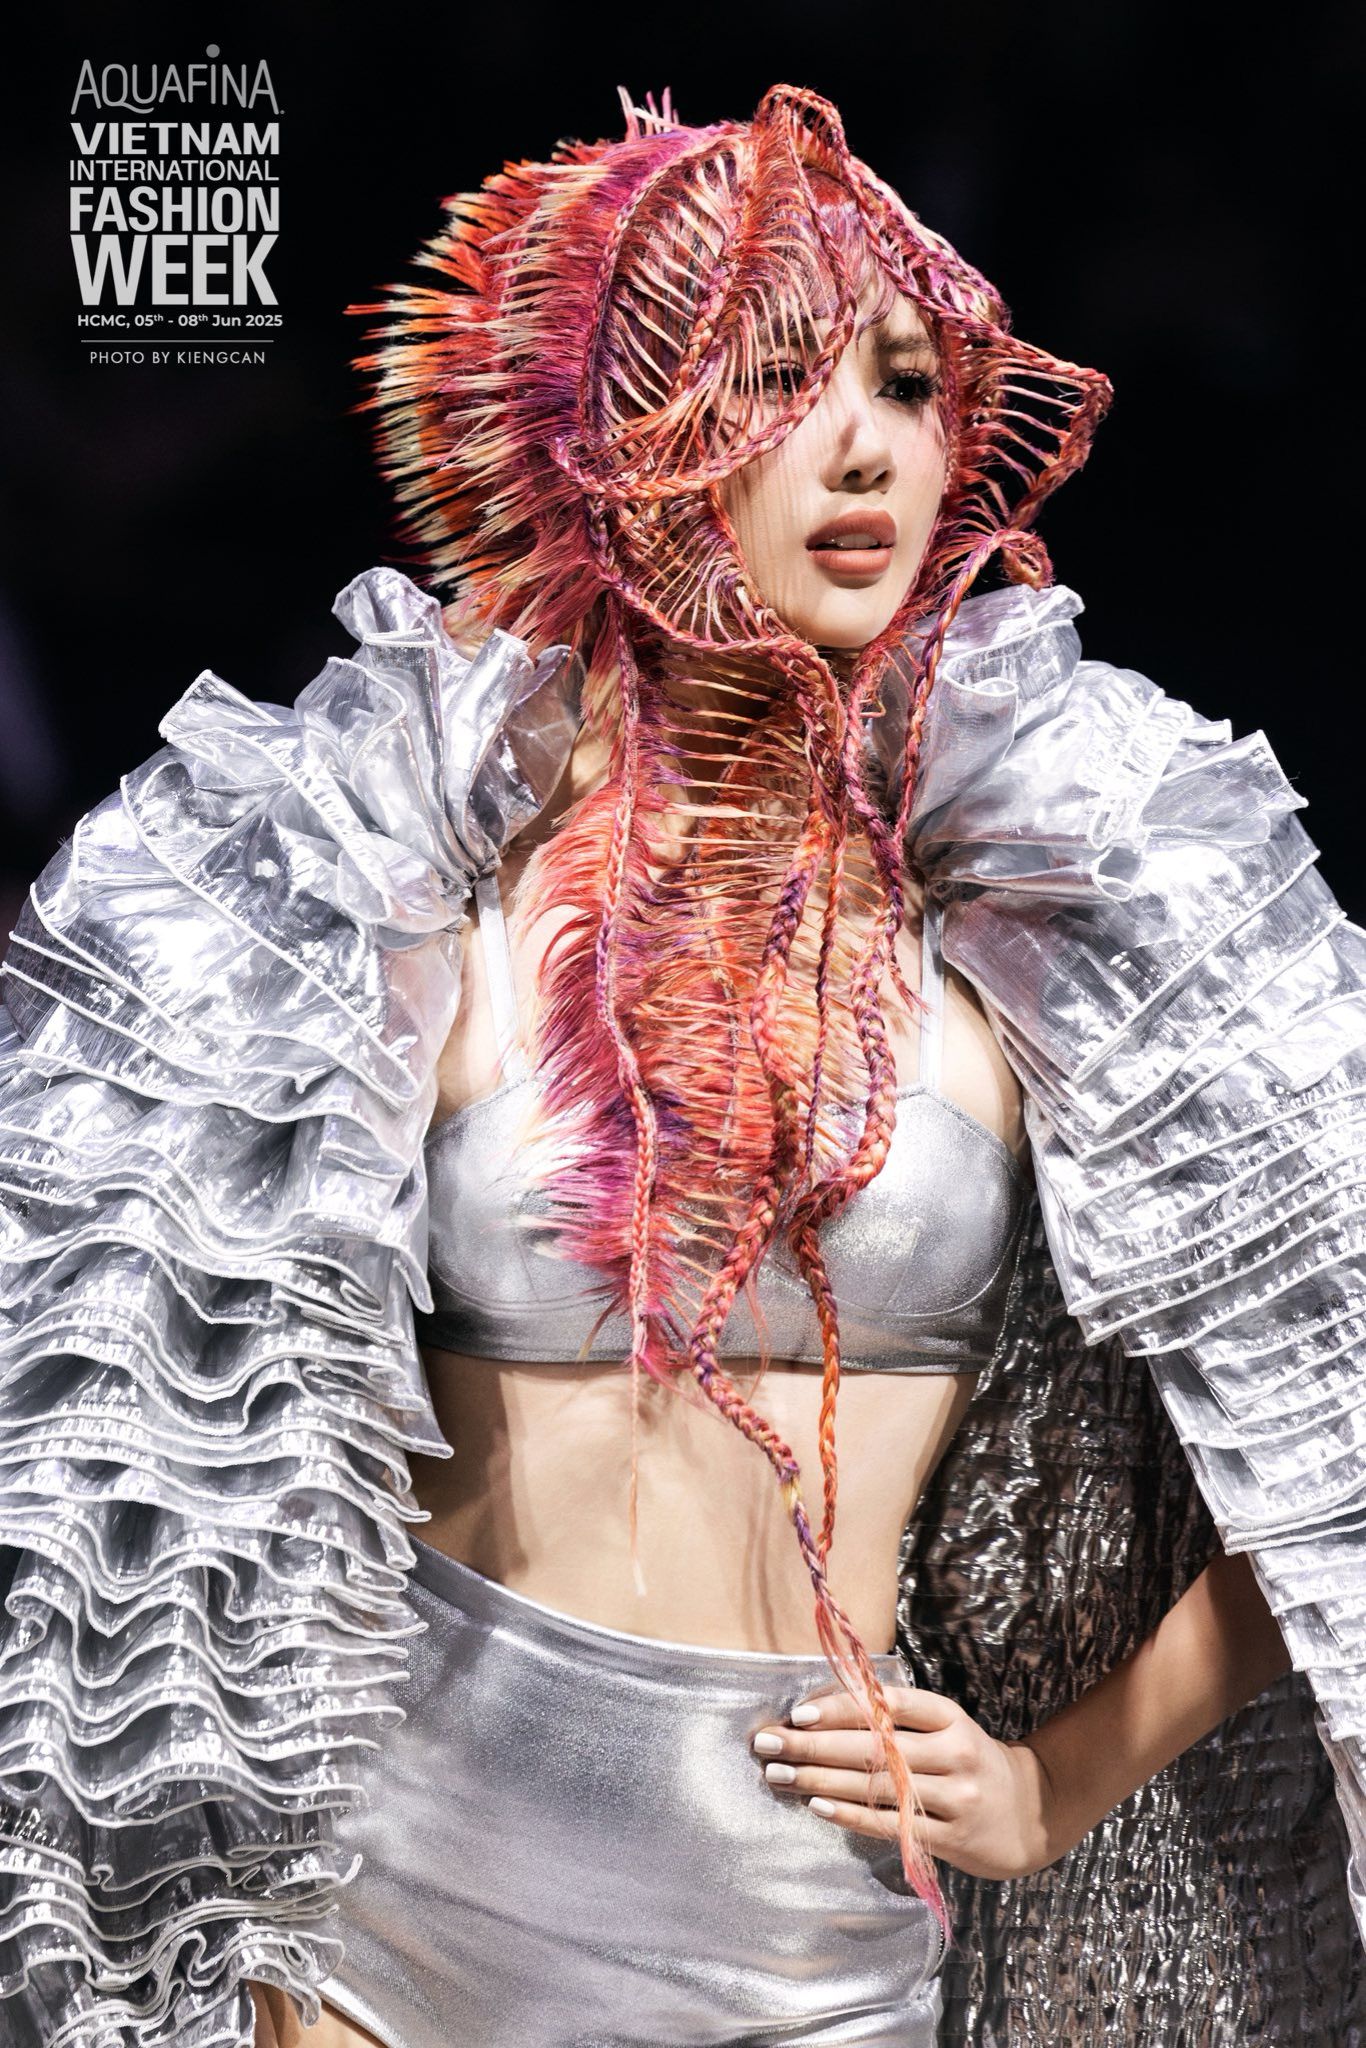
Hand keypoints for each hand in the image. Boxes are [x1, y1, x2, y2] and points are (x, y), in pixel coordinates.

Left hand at [751, 1684, 1061, 1880]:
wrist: (1029, 1813)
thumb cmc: (968, 1761)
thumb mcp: (944, 1728)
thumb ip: (894, 1717)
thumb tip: (819, 1708)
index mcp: (948, 1716)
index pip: (887, 1704)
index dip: (840, 1706)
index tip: (797, 1712)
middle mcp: (953, 1752)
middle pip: (872, 1746)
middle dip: (812, 1744)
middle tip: (767, 1743)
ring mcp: (955, 1796)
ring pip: (875, 1785)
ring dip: (819, 1779)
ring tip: (778, 1774)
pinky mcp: (952, 1837)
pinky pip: (891, 1823)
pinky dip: (849, 1813)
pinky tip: (816, 1805)